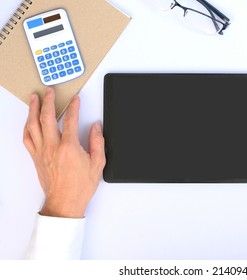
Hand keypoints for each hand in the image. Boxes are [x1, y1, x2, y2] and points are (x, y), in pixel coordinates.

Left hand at [23, 87, 105, 217]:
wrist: (65, 202)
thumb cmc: (80, 186)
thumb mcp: (98, 163)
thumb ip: (97, 142)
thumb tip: (96, 128)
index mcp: (69, 147)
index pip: (70, 120)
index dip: (73, 107)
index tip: (75, 99)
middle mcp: (52, 147)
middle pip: (46, 118)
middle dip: (48, 101)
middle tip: (50, 92)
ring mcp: (41, 152)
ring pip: (33, 125)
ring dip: (33, 110)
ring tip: (34, 99)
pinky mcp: (35, 158)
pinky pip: (27, 138)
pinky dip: (27, 127)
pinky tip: (29, 121)